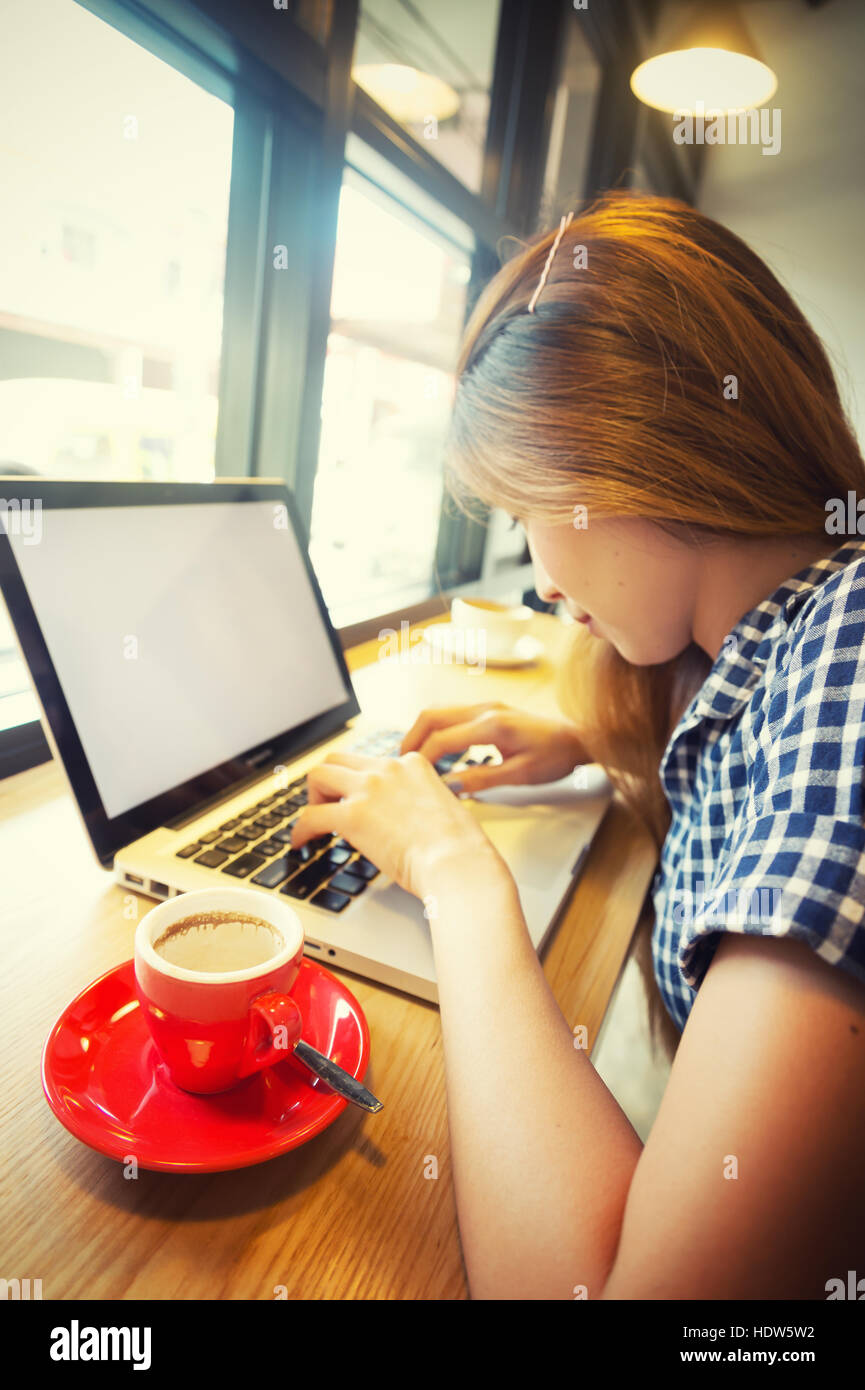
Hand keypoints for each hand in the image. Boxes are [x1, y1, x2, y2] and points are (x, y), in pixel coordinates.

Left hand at [290, 750, 509, 901]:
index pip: (371, 761)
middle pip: (338, 759)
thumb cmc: (460, 848)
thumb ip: (420, 804)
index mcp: (412, 764)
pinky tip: (301, 843)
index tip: (354, 798)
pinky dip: (301, 829)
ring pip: (319, 775)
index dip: (357, 781)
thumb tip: (406, 821)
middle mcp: (388, 768)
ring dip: (312, 797)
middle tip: (326, 804)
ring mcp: (369, 789)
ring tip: (314, 821)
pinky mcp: (353, 815)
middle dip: (327, 781)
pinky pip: (311, 816)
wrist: (458, 863)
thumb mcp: (443, 809)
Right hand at [399, 702, 588, 793]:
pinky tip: (437, 751)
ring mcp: (485, 705)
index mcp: (492, 726)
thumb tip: (449, 786)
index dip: (424, 760)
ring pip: (438, 711)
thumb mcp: (521, 775)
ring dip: (421, 732)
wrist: (577, 737)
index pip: (443, 739)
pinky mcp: (487, 709)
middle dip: (411, 739)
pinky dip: (436, 730)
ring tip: (415, 759)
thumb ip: (482, 780)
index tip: (414, 779)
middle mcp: (484, 709)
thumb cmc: (554, 757)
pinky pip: (450, 714)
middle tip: (401, 765)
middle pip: (431, 716)